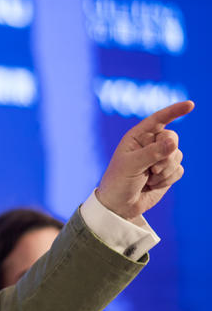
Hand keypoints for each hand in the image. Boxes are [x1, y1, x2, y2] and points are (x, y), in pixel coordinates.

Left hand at [96, 100, 193, 220]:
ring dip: (165, 170)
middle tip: (152, 168)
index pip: (158, 119)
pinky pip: (179, 170)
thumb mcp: (131, 165)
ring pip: (178, 156)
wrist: (120, 205)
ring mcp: (160, 157)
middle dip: (166, 154)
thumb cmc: (119, 181)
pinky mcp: (168, 171)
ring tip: (148, 177)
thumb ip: (152, 153)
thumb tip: (173, 143)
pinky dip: (167, 179)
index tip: (190, 105)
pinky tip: (153, 184)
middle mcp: (150, 144)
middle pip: (172, 138)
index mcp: (138, 137)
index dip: (174, 111)